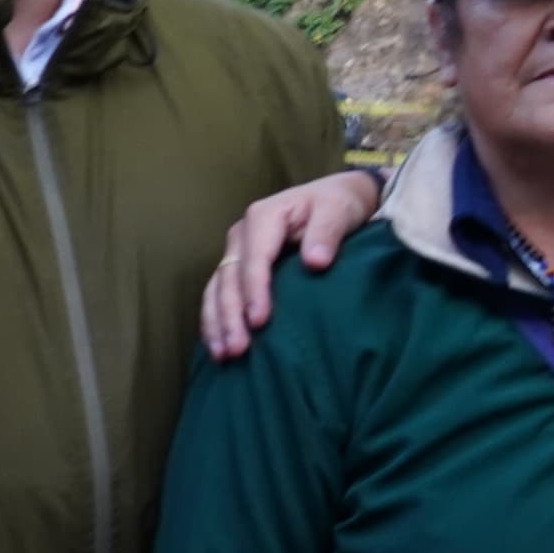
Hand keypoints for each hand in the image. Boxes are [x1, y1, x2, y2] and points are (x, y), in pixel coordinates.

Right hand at [201, 171, 382, 361]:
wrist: (336, 198)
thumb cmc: (338, 204)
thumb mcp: (338, 210)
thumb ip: (327, 233)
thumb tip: (315, 262)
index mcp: (263, 216)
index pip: (254, 259)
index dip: (254, 291)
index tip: (260, 322)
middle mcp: (242, 234)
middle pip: (229, 278)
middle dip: (230, 315)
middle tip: (237, 349)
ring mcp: (237, 251)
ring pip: (217, 289)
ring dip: (217, 322)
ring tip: (223, 354)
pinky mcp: (239, 267)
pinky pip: (218, 294)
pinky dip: (215, 319)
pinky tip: (217, 345)